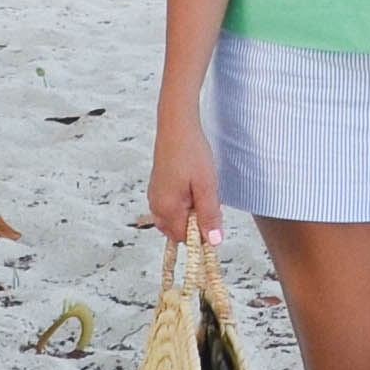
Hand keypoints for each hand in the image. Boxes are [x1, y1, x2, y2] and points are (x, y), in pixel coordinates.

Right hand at [148, 104, 222, 246]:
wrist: (177, 126)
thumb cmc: (191, 152)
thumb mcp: (206, 186)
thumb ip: (209, 216)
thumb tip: (213, 242)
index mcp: (167, 209)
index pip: (186, 239)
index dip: (202, 232)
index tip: (214, 216)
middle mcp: (157, 206)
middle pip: (179, 232)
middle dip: (196, 223)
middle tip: (207, 199)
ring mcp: (155, 197)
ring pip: (176, 220)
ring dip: (191, 213)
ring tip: (200, 191)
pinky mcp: (157, 189)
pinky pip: (171, 208)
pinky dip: (184, 204)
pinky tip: (192, 187)